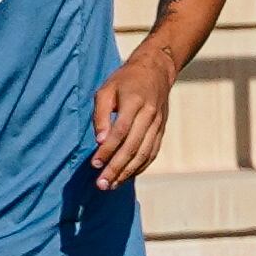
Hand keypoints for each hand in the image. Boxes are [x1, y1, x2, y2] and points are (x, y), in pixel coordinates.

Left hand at [89, 48, 182, 187]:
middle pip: (133, 147)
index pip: (121, 132)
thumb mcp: (106, 90)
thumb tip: (100, 141)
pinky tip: (127, 176)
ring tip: (112, 185)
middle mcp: (149, 115)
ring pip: (144, 154)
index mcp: (135, 102)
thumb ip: (101, 115)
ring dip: (127, 172)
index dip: (107, 150)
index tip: (94, 164)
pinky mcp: (161, 131)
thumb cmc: (125, 80)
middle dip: (116, 168)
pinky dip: (140, 167)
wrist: (156, 71)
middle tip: (101, 184)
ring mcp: (158, 125)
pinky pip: (152, 153)